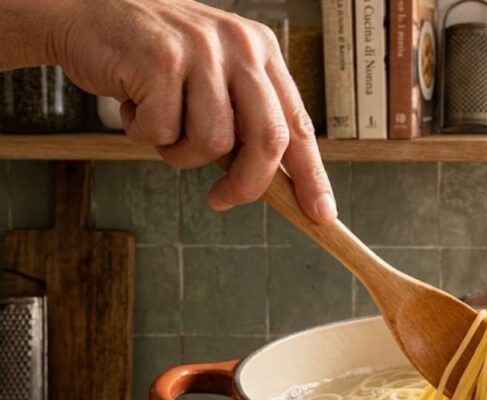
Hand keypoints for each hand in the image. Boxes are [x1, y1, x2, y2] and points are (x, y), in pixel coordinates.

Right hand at [50, 0, 335, 221]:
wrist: (85, 12)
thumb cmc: (153, 56)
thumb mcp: (214, 77)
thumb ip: (244, 119)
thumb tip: (273, 183)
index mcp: (262, 52)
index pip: (298, 124)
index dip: (311, 175)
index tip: (322, 213)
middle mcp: (240, 47)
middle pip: (268, 139)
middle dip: (248, 184)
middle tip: (222, 200)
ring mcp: (202, 51)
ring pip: (212, 143)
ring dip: (179, 152)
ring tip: (159, 120)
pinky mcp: (161, 60)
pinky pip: (164, 133)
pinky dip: (144, 134)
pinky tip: (134, 103)